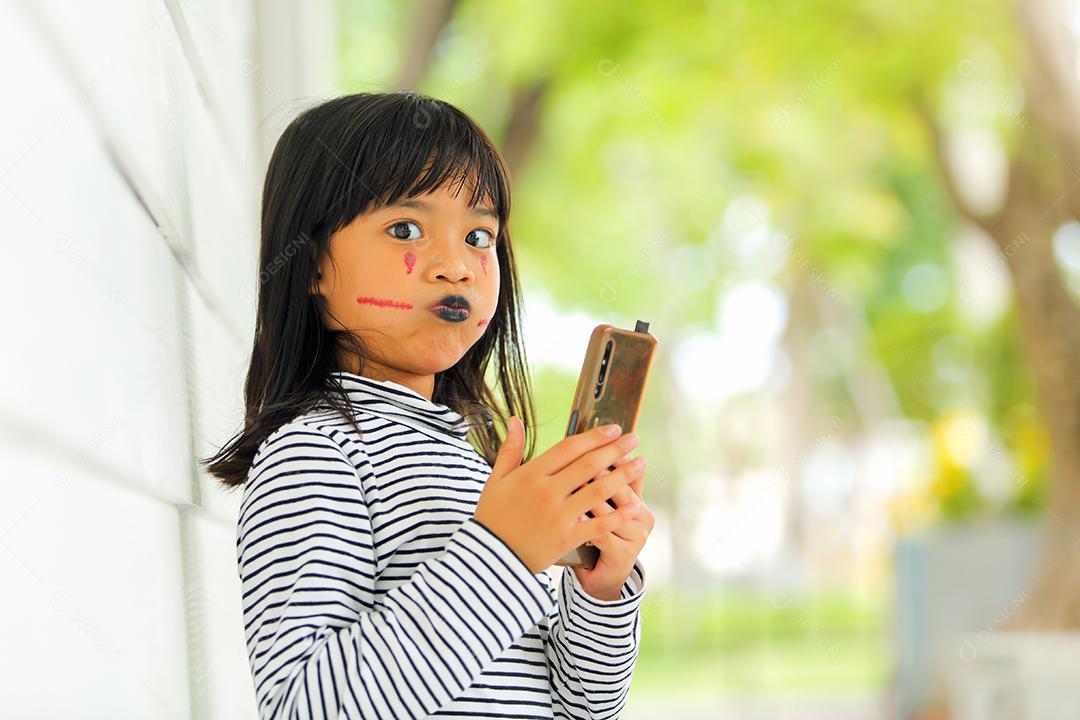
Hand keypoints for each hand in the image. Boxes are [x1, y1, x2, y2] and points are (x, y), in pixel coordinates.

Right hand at [473, 418, 645, 573]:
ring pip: (598, 491)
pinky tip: (635, 504)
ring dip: (623, 475)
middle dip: (615, 449)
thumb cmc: (492, 517)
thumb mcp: (496, 480)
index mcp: (531, 474)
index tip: (613, 428)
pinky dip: (618, 514)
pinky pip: (598, 524)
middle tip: (634, 438)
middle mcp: (547, 492)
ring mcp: (559, 515)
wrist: (489, 559)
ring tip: (641, 464)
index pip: (569, 447)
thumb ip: (510, 449)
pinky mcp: (566, 538)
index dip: (594, 436)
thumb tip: (516, 419)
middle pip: (589, 464)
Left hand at [571, 450, 654, 599]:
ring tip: (571, 482)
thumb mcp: (604, 506)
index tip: (594, 441)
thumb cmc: (597, 534)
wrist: (602, 575)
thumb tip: (594, 444)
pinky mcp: (624, 555)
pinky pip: (602, 534)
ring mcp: (637, 536)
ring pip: (611, 510)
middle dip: (599, 472)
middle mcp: (643, 516)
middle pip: (621, 487)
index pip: (629, 471)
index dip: (612, 456)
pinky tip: (570, 513)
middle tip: (580, 458)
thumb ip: (602, 478)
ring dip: (590, 496)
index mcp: (638, 499)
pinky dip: (585, 522)